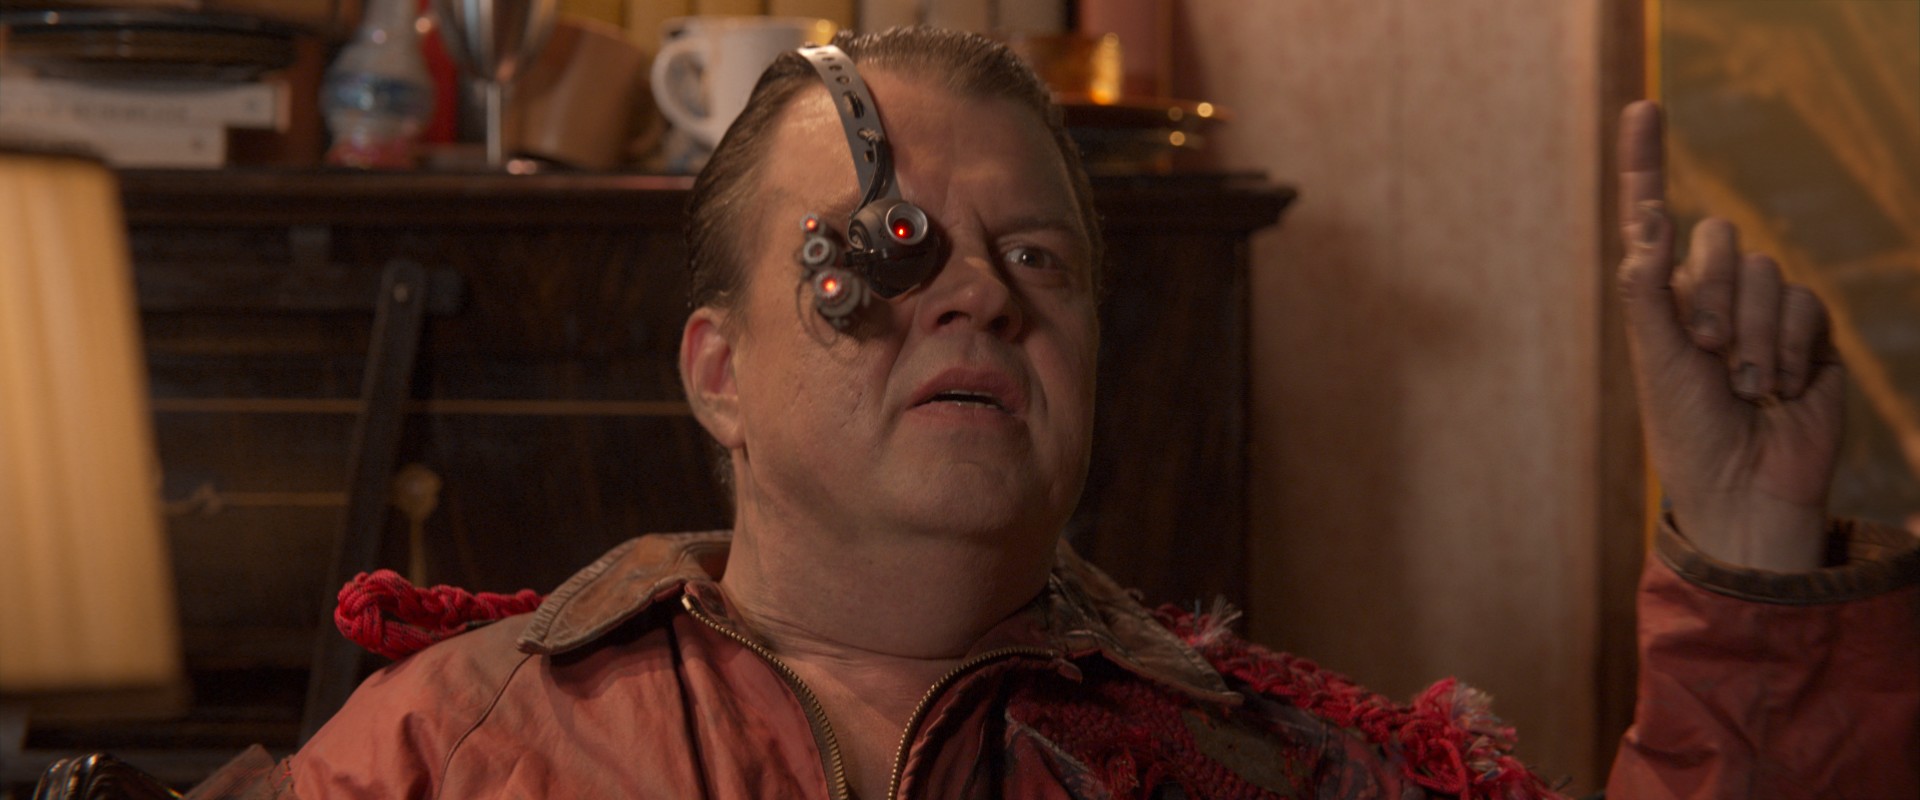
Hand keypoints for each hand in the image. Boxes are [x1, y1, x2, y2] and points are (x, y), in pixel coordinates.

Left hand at [1617, 100, 1844, 571]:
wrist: (1745, 488)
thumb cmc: (1688, 432)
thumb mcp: (1655, 362)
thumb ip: (1648, 292)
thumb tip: (1648, 220)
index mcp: (1661, 299)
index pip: (1652, 218)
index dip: (1646, 162)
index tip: (1643, 107)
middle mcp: (1709, 295)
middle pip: (1718, 240)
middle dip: (1711, 295)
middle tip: (1709, 354)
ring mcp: (1761, 311)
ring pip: (1764, 272)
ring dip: (1751, 333)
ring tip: (1745, 386)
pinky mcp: (1808, 333)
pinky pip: (1803, 303)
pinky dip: (1787, 346)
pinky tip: (1779, 388)